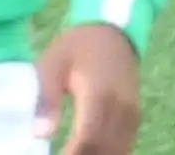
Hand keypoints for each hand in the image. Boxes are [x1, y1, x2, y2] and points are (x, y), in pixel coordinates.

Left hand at [35, 24, 139, 153]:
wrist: (112, 31)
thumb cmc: (78, 45)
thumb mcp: (53, 63)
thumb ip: (47, 98)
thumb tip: (40, 134)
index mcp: (99, 96)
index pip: (87, 141)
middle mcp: (121, 111)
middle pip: (103, 152)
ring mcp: (131, 117)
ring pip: (116, 153)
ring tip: (69, 152)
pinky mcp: (134, 120)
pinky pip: (123, 147)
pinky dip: (106, 153)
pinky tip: (86, 151)